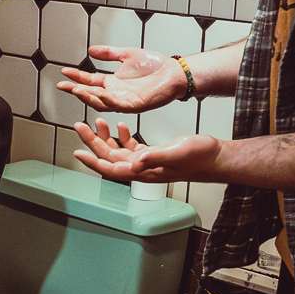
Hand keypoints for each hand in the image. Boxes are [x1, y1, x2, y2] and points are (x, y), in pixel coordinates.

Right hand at [57, 47, 184, 115]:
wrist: (175, 72)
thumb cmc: (155, 65)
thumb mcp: (127, 55)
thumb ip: (109, 53)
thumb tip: (90, 50)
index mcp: (113, 83)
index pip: (89, 81)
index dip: (76, 77)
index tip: (63, 72)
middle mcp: (116, 93)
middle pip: (91, 94)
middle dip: (76, 90)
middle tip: (62, 85)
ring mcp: (125, 101)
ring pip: (101, 102)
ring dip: (88, 97)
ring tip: (75, 90)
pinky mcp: (135, 105)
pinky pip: (118, 105)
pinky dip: (107, 100)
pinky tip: (98, 94)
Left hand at [73, 119, 222, 183]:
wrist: (216, 157)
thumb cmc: (200, 157)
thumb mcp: (176, 152)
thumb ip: (154, 157)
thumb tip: (133, 162)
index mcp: (144, 171)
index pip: (111, 169)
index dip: (93, 161)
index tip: (77, 152)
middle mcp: (142, 168)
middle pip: (110, 157)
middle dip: (94, 142)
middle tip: (80, 125)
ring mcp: (147, 162)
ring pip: (118, 151)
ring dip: (107, 137)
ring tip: (98, 121)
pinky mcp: (154, 154)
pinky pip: (132, 147)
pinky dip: (123, 136)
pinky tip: (121, 126)